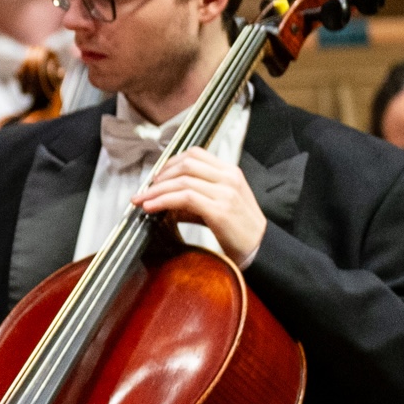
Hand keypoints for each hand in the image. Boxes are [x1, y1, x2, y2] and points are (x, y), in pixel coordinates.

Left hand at [132, 150, 267, 268]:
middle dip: (160, 176)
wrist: (260, 249)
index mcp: (230, 172)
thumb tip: (164, 200)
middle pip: (186, 164)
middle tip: (145, 191)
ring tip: (143, 201)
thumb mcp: (218, 206)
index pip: (195, 154)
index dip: (171, 163)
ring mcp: (225, 192)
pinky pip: (185, 198)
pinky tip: (152, 208)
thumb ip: (194, 200)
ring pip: (182, 181)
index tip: (157, 177)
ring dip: (157, 191)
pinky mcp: (219, 210)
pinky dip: (164, 201)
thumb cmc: (239, 230)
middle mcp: (228, 178)